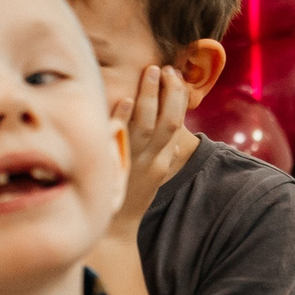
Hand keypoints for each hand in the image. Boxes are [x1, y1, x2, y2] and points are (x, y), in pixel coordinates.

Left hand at [107, 65, 195, 232]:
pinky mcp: (115, 162)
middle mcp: (152, 158)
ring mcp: (133, 160)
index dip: (179, 97)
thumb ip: (166, 153)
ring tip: (150, 72)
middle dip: (170, 92)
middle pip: (168, 122)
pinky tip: (124, 99)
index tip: (175, 75)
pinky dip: (123, 116)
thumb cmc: (135, 194)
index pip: (178, 123)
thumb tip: (179, 139)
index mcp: (164, 159)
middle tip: (165, 69)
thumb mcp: (155, 173)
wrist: (118, 225)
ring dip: (150, 96)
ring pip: (147, 125)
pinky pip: (119, 136)